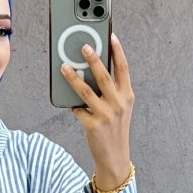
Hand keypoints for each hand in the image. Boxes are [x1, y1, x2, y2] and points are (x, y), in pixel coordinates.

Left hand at [60, 30, 134, 189]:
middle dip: (93, 59)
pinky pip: (78, 109)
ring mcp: (106, 115)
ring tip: (65, 67)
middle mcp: (119, 103)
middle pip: (104, 76)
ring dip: (73, 77)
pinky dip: (72, 104)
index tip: (111, 36)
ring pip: (86, 91)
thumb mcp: (121, 107)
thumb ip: (112, 90)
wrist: (114, 156)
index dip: (117, 51)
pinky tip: (68, 101)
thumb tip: (95, 69)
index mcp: (128, 96)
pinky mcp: (93, 125)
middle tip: (83, 46)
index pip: (123, 68)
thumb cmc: (116, 128)